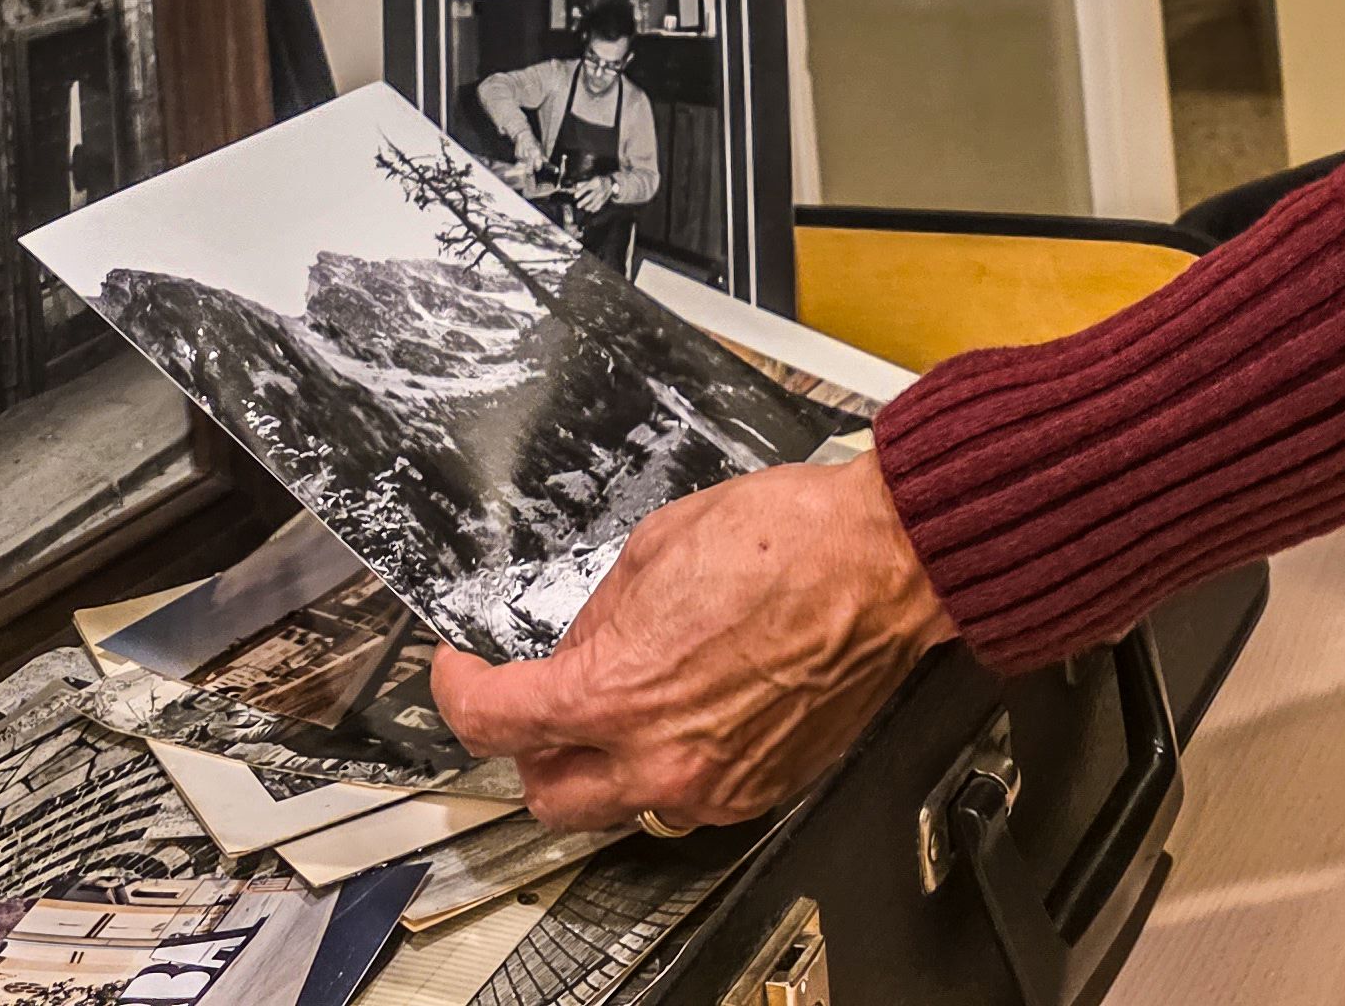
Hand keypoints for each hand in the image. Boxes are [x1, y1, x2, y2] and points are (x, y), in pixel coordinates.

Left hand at [432, 455, 953, 829]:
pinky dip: (670, 764)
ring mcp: (714, 785)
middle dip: (528, 748)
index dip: (459, 691)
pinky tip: (689, 708)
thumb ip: (600, 611)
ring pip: (620, 805)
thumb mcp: (657, 547)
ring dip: (603, 763)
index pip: (495, 723)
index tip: (461, 671)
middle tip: (535, 699)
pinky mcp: (762, 790)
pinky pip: (689, 797)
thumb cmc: (791, 541)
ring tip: (625, 702)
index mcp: (617, 693)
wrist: (886, 563)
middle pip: (546, 794)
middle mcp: (660, 759)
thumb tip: (580, 643)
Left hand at [568, 176, 614, 214]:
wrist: (611, 182)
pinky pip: (600, 204)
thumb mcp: (592, 179)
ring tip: (585, 208)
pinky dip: (596, 208)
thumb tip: (576, 186)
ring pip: (596, 201)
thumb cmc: (599, 181)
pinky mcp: (605, 198)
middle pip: (591, 196)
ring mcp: (603, 194)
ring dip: (589, 206)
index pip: (587, 187)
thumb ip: (584, 183)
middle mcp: (599, 188)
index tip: (575, 196)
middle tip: (578, 206)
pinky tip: (591, 210)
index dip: (581, 191)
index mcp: (595, 182)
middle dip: (584, 201)